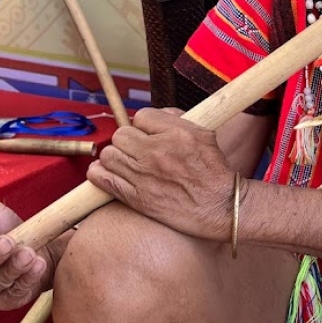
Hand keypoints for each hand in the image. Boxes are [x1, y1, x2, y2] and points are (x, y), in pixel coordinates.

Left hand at [87, 107, 235, 240]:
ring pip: (108, 154)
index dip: (144, 125)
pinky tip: (108, 173)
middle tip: (136, 149)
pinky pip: (103, 179)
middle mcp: (157, 152)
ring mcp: (144, 175)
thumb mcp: (205, 135)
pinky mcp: (137, 197)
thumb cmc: (214, 172)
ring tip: (125, 162)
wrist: (221, 206)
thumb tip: (156, 115)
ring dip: (114, 157)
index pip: (142, 116)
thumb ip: (178, 120)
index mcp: (176, 133)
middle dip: (128, 140)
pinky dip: (100, 174)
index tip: (147, 134)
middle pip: (121, 134)